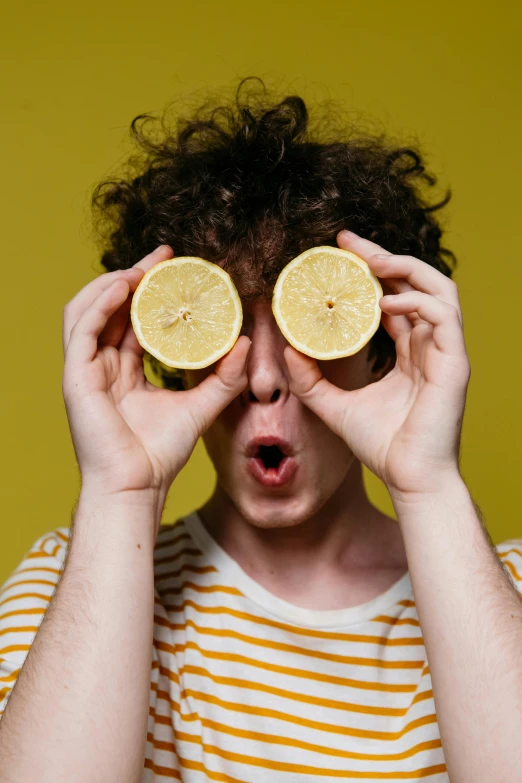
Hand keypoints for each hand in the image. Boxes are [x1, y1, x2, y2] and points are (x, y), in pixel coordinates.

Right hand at [62, 245, 250, 505]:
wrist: (139, 487)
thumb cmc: (161, 454)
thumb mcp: (201, 406)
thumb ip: (224, 377)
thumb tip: (248, 343)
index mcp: (124, 371)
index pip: (133, 320)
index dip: (151, 292)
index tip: (176, 268)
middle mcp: (102, 366)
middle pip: (111, 308)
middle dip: (134, 277)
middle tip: (164, 255)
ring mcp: (85, 370)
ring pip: (87, 309)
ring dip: (112, 283)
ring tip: (143, 267)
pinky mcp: (75, 377)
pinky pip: (82, 328)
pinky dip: (100, 302)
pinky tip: (125, 286)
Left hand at [285, 230, 470, 497]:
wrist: (409, 479)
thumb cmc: (381, 446)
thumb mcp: (334, 407)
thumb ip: (311, 381)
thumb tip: (286, 351)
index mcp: (410, 353)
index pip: (395, 299)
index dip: (372, 273)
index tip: (340, 254)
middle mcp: (431, 346)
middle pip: (415, 284)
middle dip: (384, 257)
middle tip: (347, 242)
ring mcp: (446, 353)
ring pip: (438, 289)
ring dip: (405, 268)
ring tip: (368, 261)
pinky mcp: (456, 364)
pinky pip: (444, 317)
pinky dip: (415, 302)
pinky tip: (383, 303)